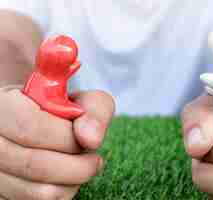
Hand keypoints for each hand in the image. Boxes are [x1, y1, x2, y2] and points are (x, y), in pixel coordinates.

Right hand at [0, 85, 114, 199]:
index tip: (89, 140)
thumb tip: (91, 140)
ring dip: (72, 181)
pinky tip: (67, 176)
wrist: (41, 119)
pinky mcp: (3, 191)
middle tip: (94, 159)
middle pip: (34, 165)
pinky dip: (62, 191)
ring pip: (37, 192)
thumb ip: (94, 110)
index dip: (67, 139)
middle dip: (77, 166)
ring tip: (82, 165)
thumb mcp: (82, 99)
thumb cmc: (62, 108)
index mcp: (4, 106)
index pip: (30, 129)